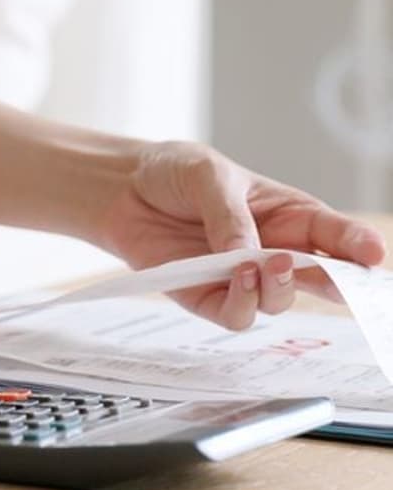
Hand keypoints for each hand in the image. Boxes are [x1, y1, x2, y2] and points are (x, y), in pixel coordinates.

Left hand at [98, 141, 386, 328]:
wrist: (121, 189)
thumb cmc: (173, 173)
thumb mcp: (208, 175)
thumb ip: (231, 214)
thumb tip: (250, 255)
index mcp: (289, 215)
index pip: (335, 236)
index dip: (358, 247)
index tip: (373, 255)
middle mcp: (273, 250)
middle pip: (320, 280)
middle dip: (338, 285)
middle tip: (336, 279)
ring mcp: (241, 277)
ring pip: (278, 301)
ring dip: (277, 289)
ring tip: (263, 264)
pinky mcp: (206, 296)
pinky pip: (234, 316)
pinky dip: (240, 302)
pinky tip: (234, 276)